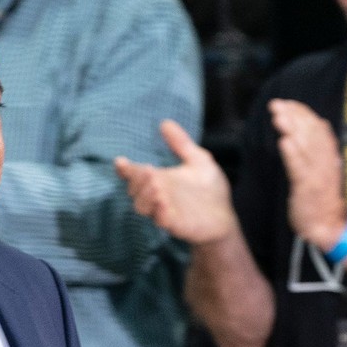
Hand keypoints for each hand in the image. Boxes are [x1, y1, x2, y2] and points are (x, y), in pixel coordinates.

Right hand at [114, 120, 238, 244]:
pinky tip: (163, 202)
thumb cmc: (210, 190)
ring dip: (144, 196)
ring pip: (141, 206)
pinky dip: (158, 212)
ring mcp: (164, 210)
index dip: (125, 169)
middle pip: (134, 189)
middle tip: (148, 170)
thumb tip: (165, 123)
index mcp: (160, 179)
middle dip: (136, 180)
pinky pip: (160, 220)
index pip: (136, 174)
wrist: (224, 217)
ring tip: (155, 185)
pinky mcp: (174, 224)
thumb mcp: (198, 160)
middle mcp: (157, 195)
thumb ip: (181, 144)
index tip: (121, 162)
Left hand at [269, 98, 346, 250]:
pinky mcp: (309, 189)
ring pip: (305, 147)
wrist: (332, 226)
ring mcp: (318, 175)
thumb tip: (306, 130)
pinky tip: (283, 142)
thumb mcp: (321, 170)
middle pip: (311, 133)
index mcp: (329, 156)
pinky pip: (301, 170)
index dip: (302, 114)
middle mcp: (325, 162)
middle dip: (294, 116)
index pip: (317, 128)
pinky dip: (293, 155)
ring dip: (292, 130)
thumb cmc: (322, 199)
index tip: (288, 102)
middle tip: (277, 104)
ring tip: (278, 116)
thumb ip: (314, 151)